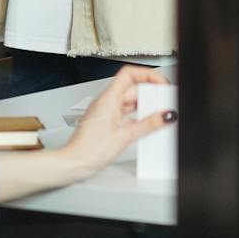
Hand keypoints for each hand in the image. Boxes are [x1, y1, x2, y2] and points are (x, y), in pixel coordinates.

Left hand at [53, 66, 173, 178]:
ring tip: (158, 115)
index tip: (161, 84)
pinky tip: (146, 125)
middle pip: (133, 88)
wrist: (73, 163)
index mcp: (108, 98)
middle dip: (150, 93)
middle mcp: (106, 101)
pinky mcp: (107, 122)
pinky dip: (138, 116)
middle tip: (164, 102)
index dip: (148, 75)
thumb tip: (165, 116)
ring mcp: (106, 111)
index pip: (130, 74)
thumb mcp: (124, 137)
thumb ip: (147, 125)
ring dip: (145, 106)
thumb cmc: (89, 150)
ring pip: (130, 101)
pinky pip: (126, 113)